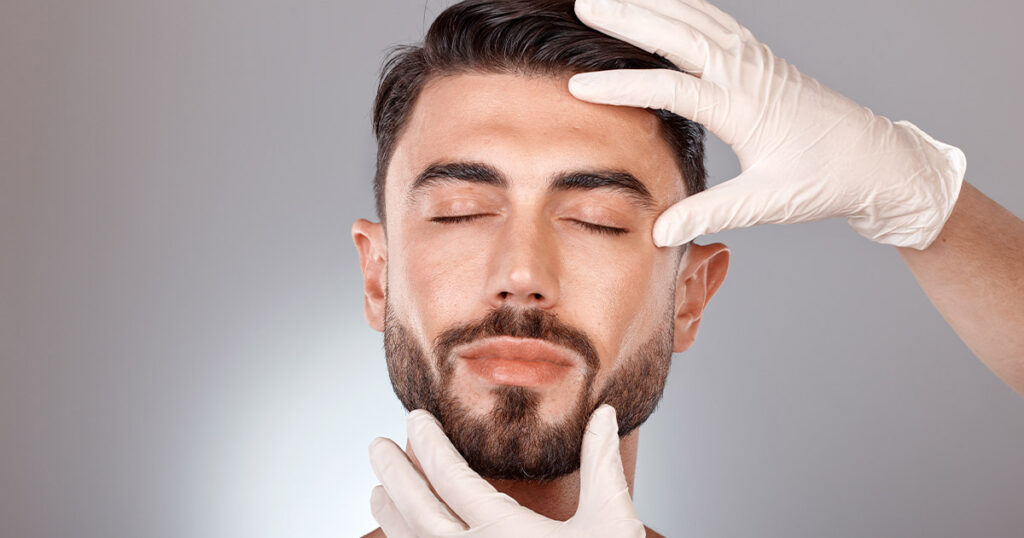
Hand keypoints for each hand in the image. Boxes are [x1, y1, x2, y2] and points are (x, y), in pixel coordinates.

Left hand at [368, 404, 644, 536]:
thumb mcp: (609, 524)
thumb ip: (601, 466)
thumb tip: (605, 414)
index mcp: (505, 533)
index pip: (450, 476)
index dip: (428, 444)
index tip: (415, 419)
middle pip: (417, 509)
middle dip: (394, 474)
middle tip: (377, 446)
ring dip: (389, 516)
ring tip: (376, 492)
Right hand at [569, 0, 966, 248]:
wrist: (878, 161)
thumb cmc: (827, 179)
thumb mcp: (768, 203)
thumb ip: (712, 212)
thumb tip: (661, 230)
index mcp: (744, 107)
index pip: (671, 89)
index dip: (623, 87)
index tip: (578, 85)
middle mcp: (747, 74)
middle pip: (678, 34)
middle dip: (628, 17)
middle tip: (584, 5)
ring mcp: (756, 61)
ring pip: (696, 19)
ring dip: (652, 4)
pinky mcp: (761, 60)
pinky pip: (716, 21)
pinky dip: (684, 7)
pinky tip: (665, 4)